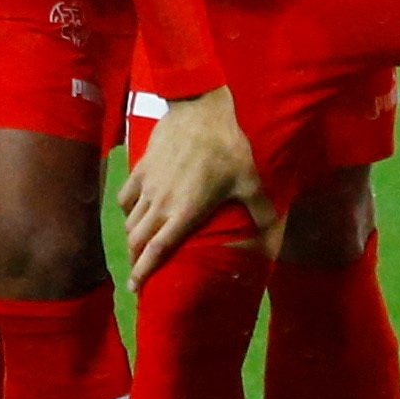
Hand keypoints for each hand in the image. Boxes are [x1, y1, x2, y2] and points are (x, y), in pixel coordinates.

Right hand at [118, 87, 273, 285]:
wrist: (199, 109)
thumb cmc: (227, 146)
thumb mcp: (249, 180)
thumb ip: (260, 209)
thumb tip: (274, 230)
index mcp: (185, 212)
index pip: (157, 250)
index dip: (143, 272)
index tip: (134, 289)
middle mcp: (161, 203)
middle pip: (137, 241)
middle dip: (135, 261)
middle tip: (138, 272)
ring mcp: (148, 185)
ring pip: (129, 221)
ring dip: (131, 238)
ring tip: (137, 246)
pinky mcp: (140, 168)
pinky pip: (125, 197)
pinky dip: (126, 210)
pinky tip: (133, 212)